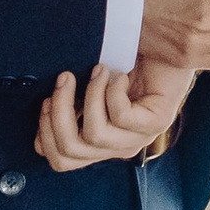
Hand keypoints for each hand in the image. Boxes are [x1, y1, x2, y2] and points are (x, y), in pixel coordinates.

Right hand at [36, 62, 192, 173]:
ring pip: (94, 134)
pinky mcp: (157, 122)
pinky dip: (113, 90)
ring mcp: (139, 138)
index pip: (62, 160)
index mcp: (100, 144)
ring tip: (98, 70)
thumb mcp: (86, 90)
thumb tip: (45, 110)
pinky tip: (120, 75)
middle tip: (65, 79)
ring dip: (88, 95)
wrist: (164, 48)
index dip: (45, 134)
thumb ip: (69, 106)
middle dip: (58, 113)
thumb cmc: (123, 65)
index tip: (46, 100)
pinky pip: (121, 116)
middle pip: (70, 150)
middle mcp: (118, 147)